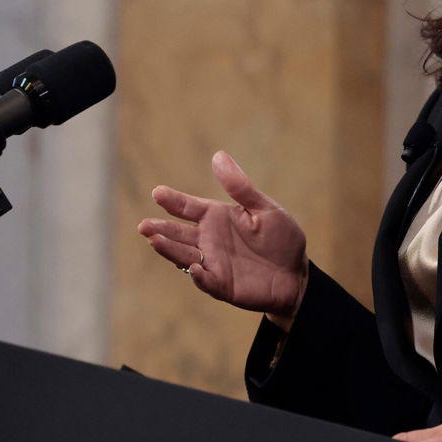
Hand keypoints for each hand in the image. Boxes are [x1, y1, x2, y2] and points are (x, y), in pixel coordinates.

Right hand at [138, 151, 308, 328]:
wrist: (297, 273)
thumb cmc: (281, 237)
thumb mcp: (264, 208)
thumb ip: (240, 187)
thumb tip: (218, 156)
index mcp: (217, 218)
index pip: (189, 207)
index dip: (173, 201)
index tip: (158, 192)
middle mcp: (209, 240)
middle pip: (178, 233)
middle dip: (160, 229)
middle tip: (144, 225)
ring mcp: (214, 264)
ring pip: (184, 256)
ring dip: (170, 250)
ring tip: (154, 241)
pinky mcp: (223, 285)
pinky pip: (207, 281)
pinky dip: (199, 276)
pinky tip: (193, 267)